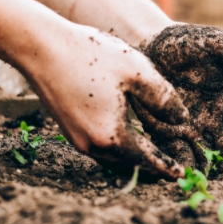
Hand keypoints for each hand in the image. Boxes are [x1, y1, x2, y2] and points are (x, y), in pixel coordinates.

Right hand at [24, 24, 188, 179]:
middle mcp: (92, 145)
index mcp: (111, 136)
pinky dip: (118, 146)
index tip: (180, 176)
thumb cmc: (90, 55)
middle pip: (129, 162)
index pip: (146, 159)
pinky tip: (127, 136)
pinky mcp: (68, 129)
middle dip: (151, 164)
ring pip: (113, 156)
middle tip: (171, 166)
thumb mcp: (137, 71)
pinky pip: (100, 146)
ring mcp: (77, 139)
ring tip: (153, 153)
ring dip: (133, 156)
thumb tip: (182, 119)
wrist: (40, 47)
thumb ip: (164, 98)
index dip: (166, 167)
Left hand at [132, 24, 222, 169]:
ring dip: (211, 170)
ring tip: (213, 186)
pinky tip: (184, 177)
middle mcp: (217, 118)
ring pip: (207, 154)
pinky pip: (178, 153)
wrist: (148, 46)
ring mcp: (194, 128)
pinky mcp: (170, 134)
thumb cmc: (186, 43)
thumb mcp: (213, 44)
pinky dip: (183, 165)